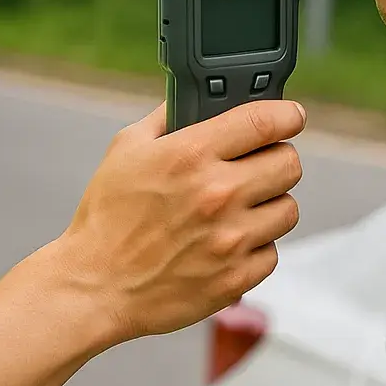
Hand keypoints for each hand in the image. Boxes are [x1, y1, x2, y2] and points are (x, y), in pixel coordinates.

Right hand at [48, 100, 305, 343]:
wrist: (95, 286)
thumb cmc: (106, 219)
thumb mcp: (126, 149)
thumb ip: (166, 118)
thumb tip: (194, 99)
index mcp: (192, 154)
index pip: (266, 121)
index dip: (287, 115)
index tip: (291, 118)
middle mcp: (218, 194)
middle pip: (289, 164)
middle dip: (276, 161)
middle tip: (259, 168)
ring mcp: (230, 239)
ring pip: (288, 210)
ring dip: (269, 207)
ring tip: (242, 210)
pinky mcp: (235, 276)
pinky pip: (272, 253)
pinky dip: (255, 248)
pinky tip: (229, 244)